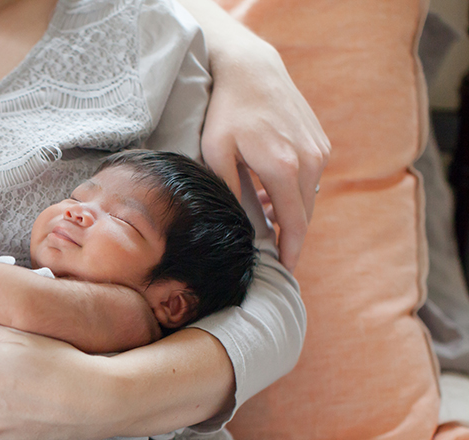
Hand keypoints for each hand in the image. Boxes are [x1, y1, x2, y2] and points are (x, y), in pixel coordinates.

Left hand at [200, 33, 329, 270]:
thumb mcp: (216, 154)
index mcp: (283, 167)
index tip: (285, 273)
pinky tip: (266, 192)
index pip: (294, 223)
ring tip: (260, 218)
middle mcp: (310, 159)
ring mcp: (319, 150)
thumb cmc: (226, 112)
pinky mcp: (320, 142)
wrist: (253, 71)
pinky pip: (309, 180)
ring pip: (307, 198)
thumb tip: (241, 228)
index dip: (291, 252)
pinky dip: (292, 192)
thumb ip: (231, 192)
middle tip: (267, 255)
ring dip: (287, 213)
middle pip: (303, 215)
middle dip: (288, 237)